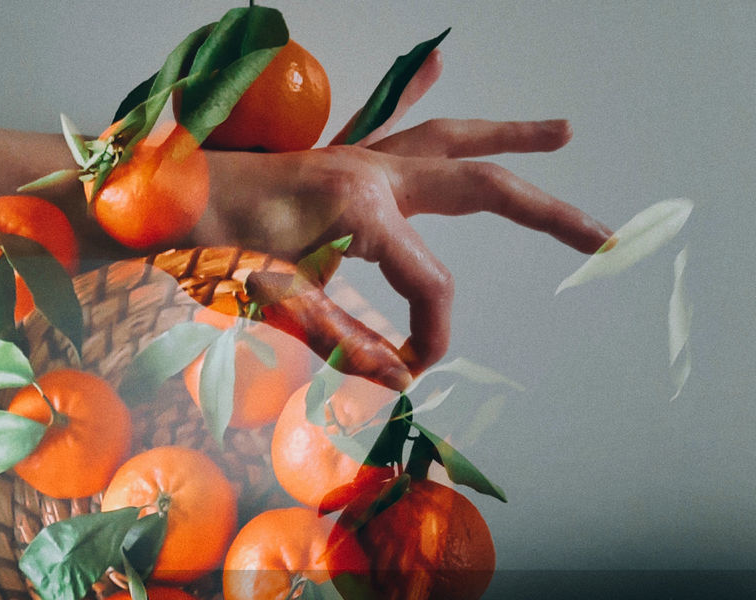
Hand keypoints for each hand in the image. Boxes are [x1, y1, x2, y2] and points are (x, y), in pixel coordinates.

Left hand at [193, 49, 612, 375]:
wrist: (153, 200)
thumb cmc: (203, 250)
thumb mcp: (272, 305)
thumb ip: (344, 344)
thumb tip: (403, 382)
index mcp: (360, 206)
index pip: (431, 282)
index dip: (433, 334)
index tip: (415, 370)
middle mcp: (371, 170)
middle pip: (481, 184)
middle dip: (547, 214)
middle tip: (602, 236)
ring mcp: (357, 158)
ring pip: (452, 140)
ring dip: (510, 139)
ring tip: (562, 134)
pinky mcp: (337, 162)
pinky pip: (393, 123)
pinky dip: (424, 96)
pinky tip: (441, 62)